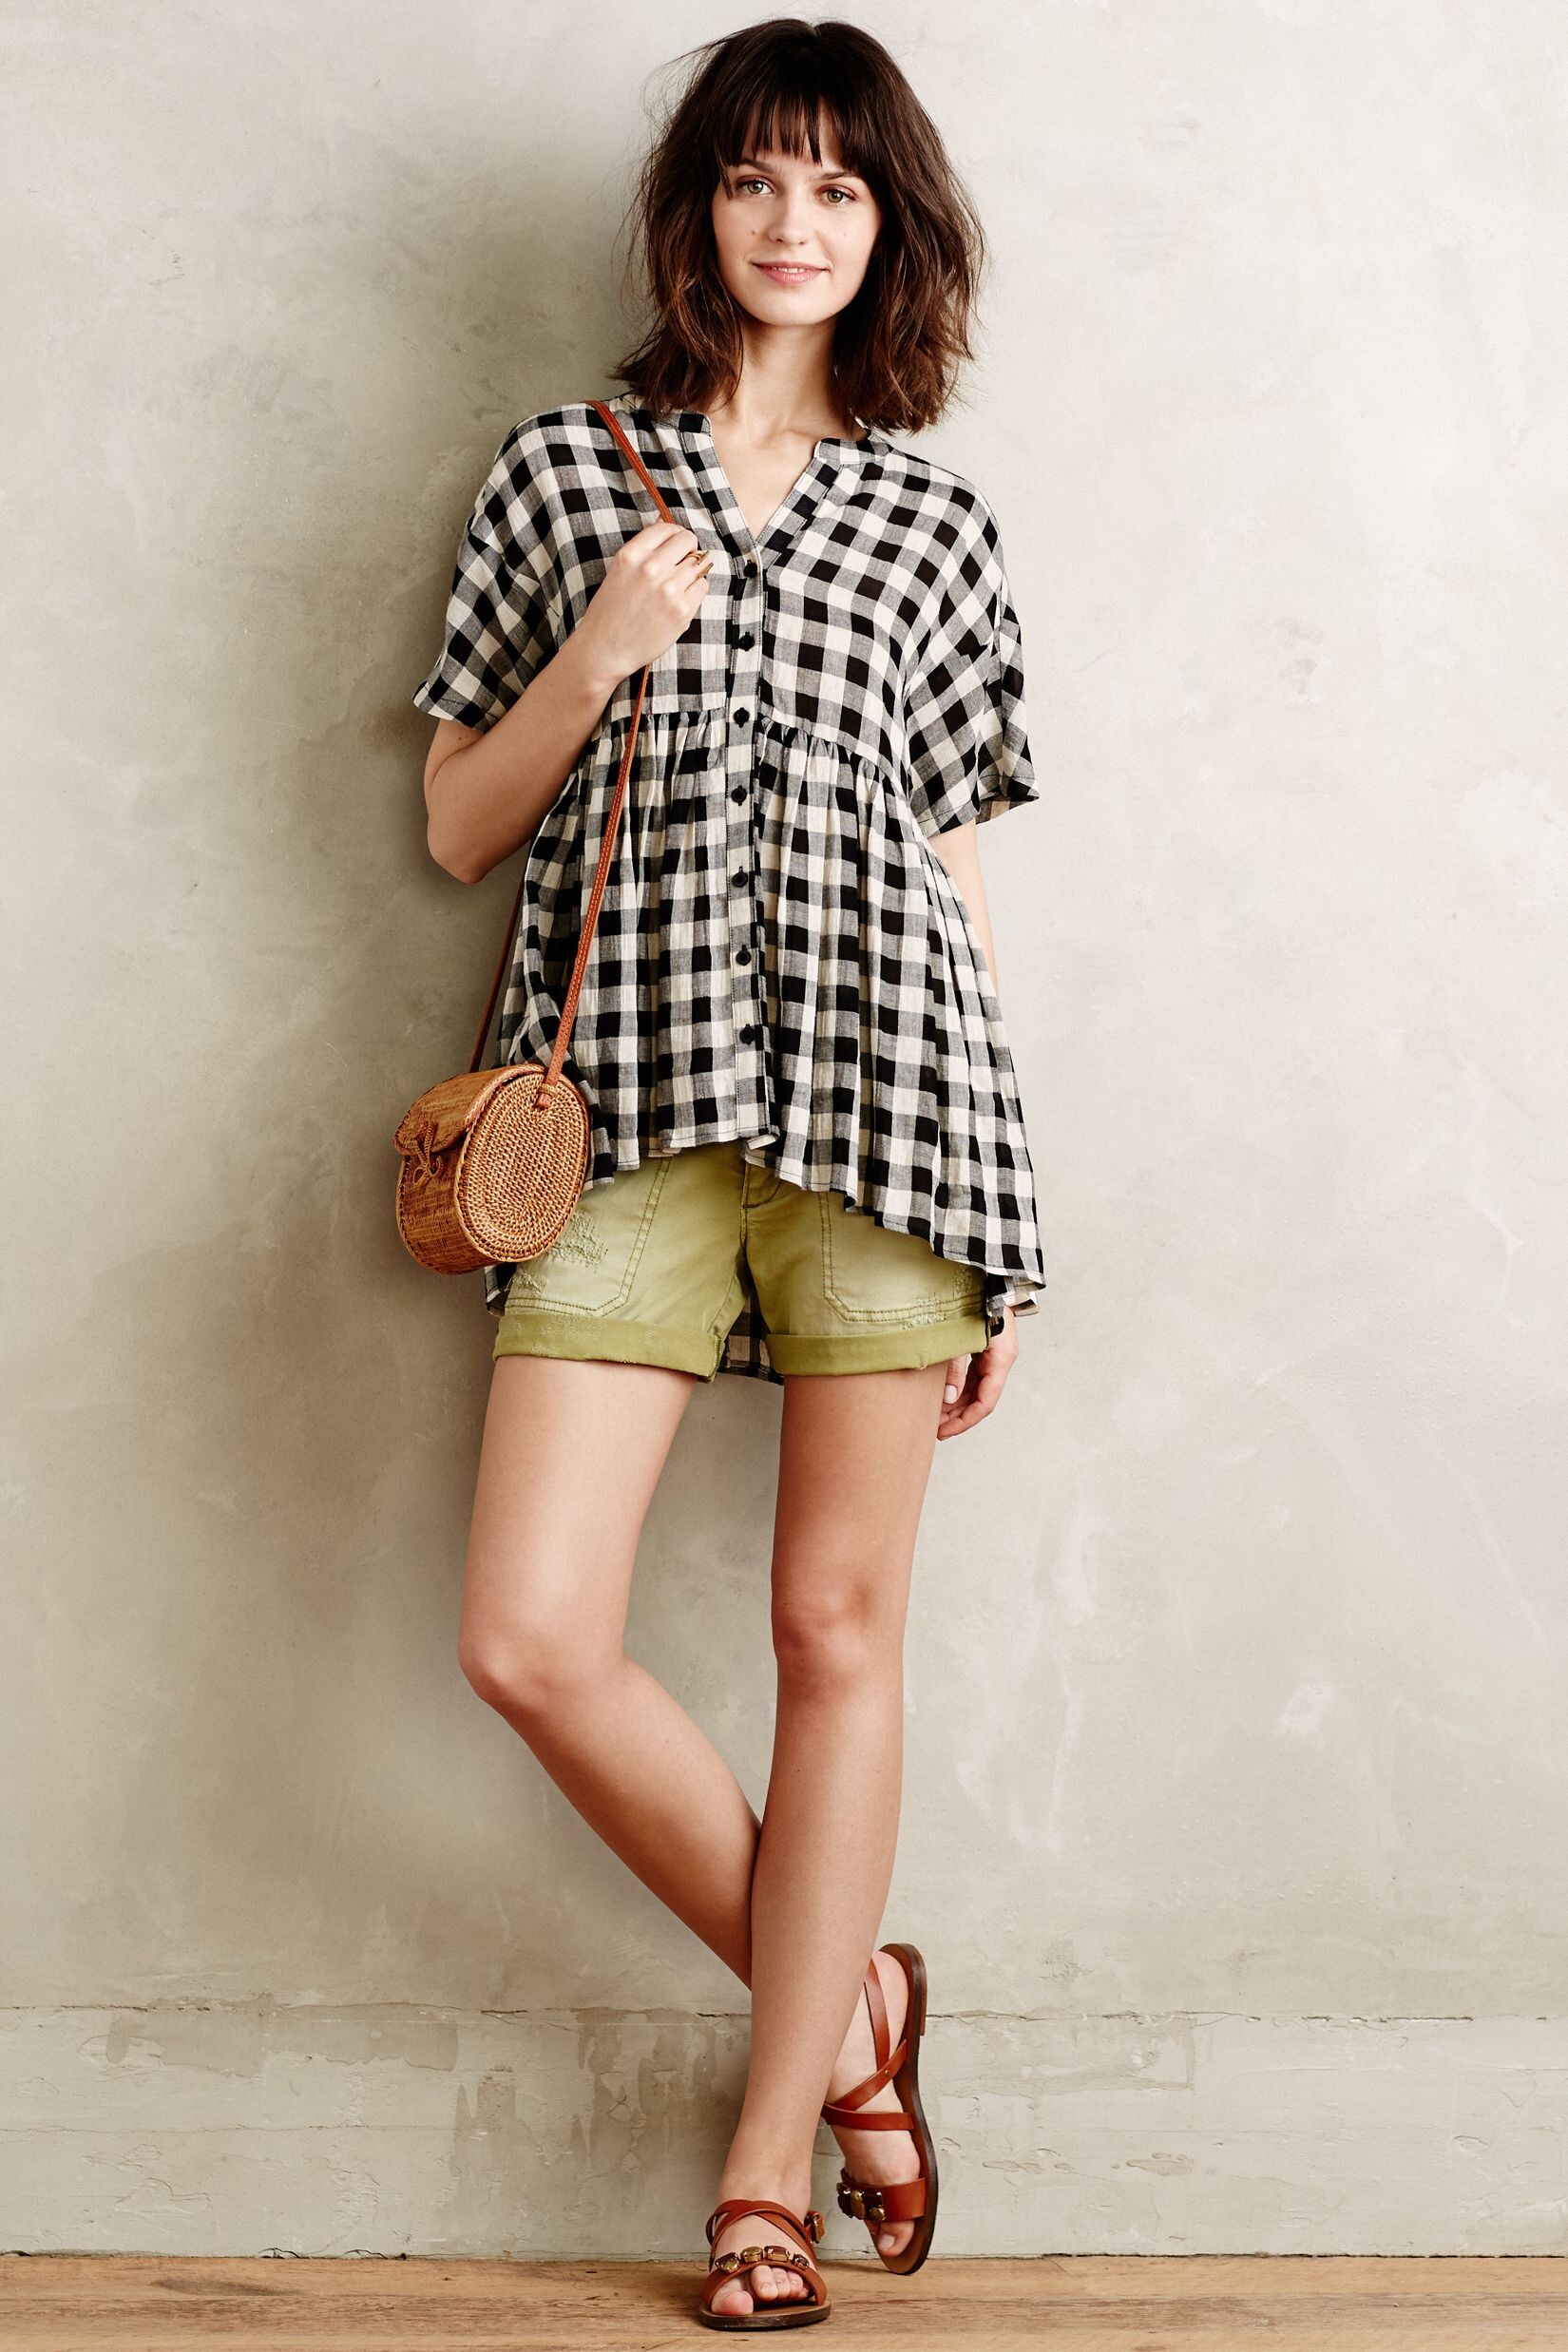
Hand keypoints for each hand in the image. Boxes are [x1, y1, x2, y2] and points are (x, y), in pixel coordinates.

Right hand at [574, 520, 713, 683]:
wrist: (605, 649)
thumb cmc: (611, 610)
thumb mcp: (620, 570)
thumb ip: (644, 546)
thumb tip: (663, 520)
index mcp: (632, 554)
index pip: (668, 528)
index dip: (673, 536)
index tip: (673, 548)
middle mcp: (650, 568)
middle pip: (688, 541)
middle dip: (687, 550)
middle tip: (678, 565)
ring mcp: (668, 590)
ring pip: (698, 564)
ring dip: (691, 572)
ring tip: (675, 587)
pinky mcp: (681, 611)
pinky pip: (702, 586)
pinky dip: (695, 591)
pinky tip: (679, 600)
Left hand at [936, 1307, 1018, 1436]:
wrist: (987, 1275)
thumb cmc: (975, 1300)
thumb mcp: (960, 1336)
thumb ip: (955, 1368)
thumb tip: (949, 1399)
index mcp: (1001, 1359)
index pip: (985, 1402)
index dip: (965, 1421)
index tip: (944, 1432)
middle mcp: (1001, 1360)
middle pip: (981, 1399)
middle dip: (957, 1417)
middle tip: (933, 1428)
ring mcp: (994, 1355)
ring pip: (976, 1389)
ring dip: (957, 1405)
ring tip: (934, 1416)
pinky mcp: (985, 1349)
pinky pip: (974, 1376)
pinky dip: (959, 1388)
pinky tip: (942, 1396)